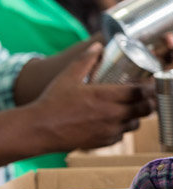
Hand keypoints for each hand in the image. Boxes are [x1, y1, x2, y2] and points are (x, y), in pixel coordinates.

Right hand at [31, 44, 153, 150]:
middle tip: (142, 96)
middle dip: (147, 102)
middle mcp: (112, 114)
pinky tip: (111, 121)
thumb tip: (97, 46)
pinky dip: (121, 128)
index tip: (147, 83)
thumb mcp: (67, 77)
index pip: (141, 92)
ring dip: (135, 116)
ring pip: (135, 124)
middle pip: (145, 109)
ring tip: (128, 109)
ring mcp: (109, 130)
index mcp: (105, 96)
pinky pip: (121, 135)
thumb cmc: (52, 102)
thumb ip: (85, 60)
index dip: (148, 87)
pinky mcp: (104, 142)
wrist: (40, 129)